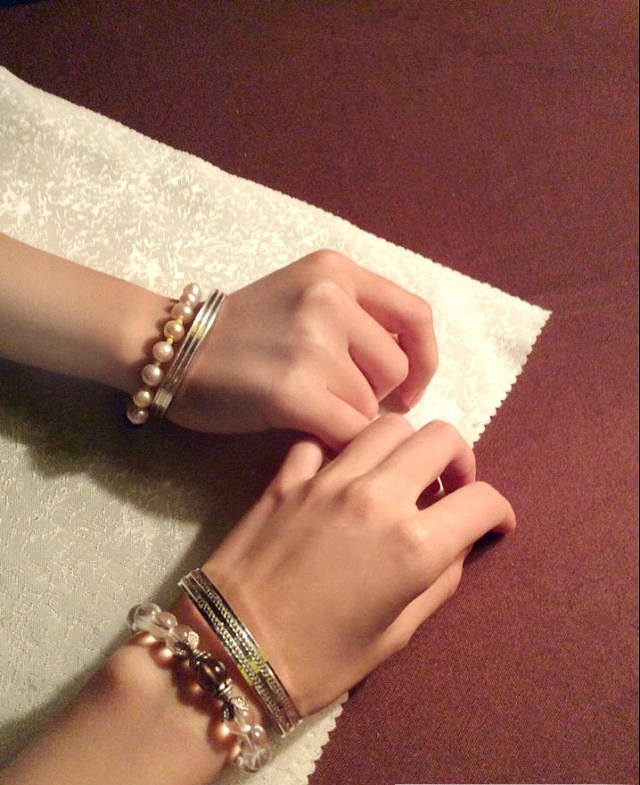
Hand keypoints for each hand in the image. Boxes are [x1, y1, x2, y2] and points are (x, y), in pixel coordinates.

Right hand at [168, 251, 436, 448]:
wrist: (169, 350)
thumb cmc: (238, 331)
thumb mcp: (302, 295)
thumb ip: (355, 316)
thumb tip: (408, 371)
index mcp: (336, 272)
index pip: (416, 316)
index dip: (424, 359)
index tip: (409, 388)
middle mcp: (330, 299)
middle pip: (395, 368)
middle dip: (375, 395)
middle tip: (336, 400)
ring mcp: (312, 344)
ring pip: (370, 405)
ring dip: (347, 418)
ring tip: (307, 409)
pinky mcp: (294, 392)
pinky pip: (349, 432)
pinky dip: (340, 443)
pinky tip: (313, 436)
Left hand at [200, 415, 515, 713]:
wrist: (230, 655)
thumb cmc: (320, 661)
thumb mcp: (396, 634)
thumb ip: (437, 581)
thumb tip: (454, 547)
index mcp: (413, 543)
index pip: (481, 501)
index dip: (498, 512)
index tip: (493, 526)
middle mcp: (377, 496)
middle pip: (441, 438)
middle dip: (460, 461)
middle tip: (450, 491)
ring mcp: (328, 480)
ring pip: (386, 426)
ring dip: (406, 447)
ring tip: (400, 479)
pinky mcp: (287, 478)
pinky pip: (324, 443)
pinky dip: (341, 454)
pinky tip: (340, 481)